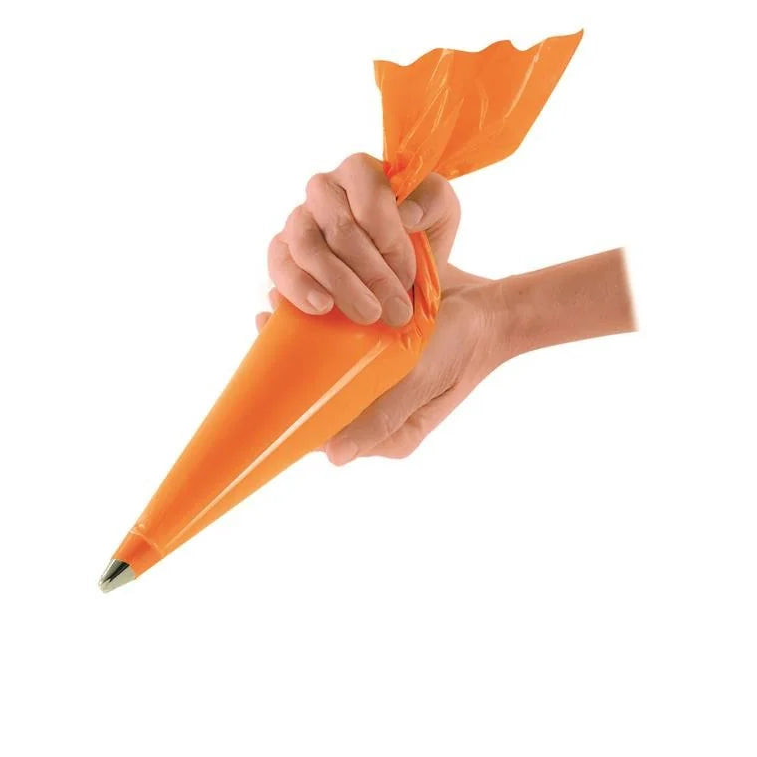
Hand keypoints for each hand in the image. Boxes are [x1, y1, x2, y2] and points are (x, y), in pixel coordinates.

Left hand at [256, 266, 509, 462]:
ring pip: (323, 367)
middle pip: (320, 396)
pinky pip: (337, 343)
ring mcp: (373, 376)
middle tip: (266, 325)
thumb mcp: (422, 381)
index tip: (264, 380)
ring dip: (298, 340)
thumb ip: (382, 418)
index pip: (325, 432)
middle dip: (289, 367)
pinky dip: (318, 323)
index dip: (291, 410)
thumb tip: (334, 458)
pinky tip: (301, 298)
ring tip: (276, 307)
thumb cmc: (461, 348)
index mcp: (385, 432)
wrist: (492, 307)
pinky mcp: (374, 348)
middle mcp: (374, 407)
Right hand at [267, 153, 459, 326]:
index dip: (389, 237)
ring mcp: (298, 220)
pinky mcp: (282, 253)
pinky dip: (299, 288)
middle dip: (372, 273)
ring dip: (341, 284)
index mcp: (360, 171)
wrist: (400, 277)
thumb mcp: (441, 214)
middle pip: (339, 227)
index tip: (408, 273)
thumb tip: (407, 213)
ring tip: (367, 314)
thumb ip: (434, 200)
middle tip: (396, 310)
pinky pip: (280, 265)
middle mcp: (323, 189)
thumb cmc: (419, 238)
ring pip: (307, 246)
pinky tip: (322, 307)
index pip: (368, 193)